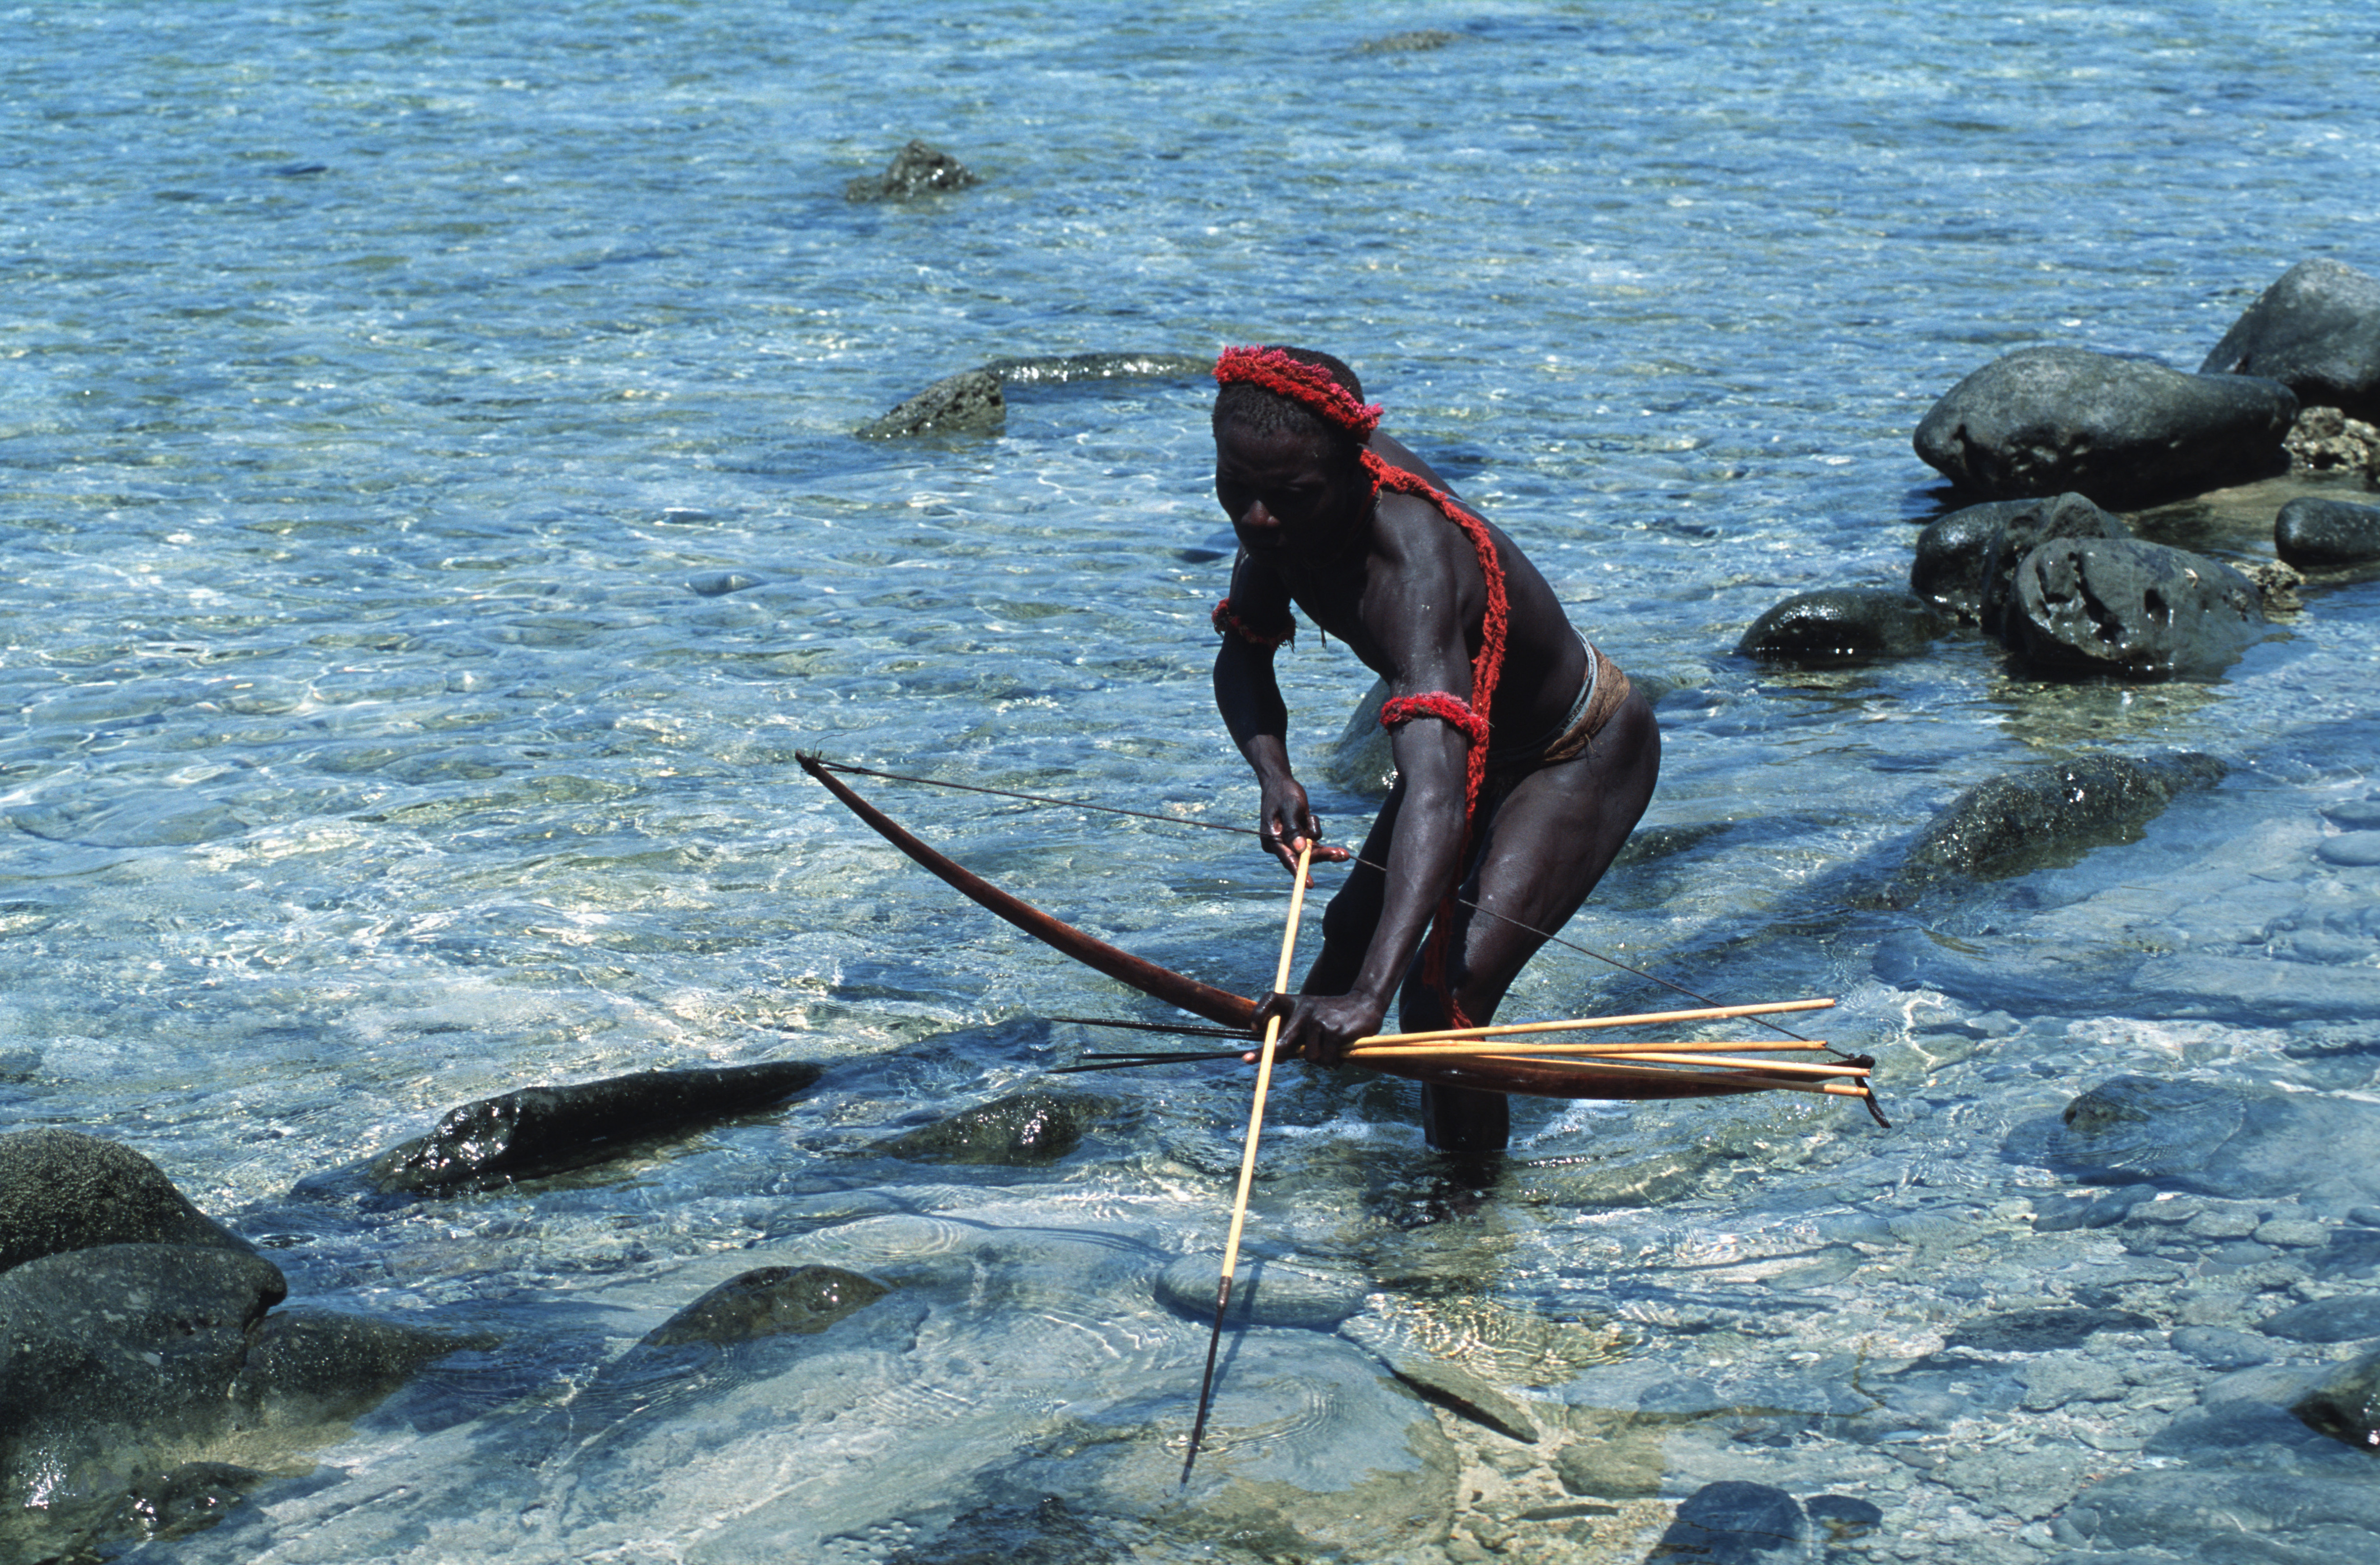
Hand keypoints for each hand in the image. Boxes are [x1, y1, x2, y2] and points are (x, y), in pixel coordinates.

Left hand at [1244, 990, 1388, 1067]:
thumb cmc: (1333, 1016)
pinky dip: (1332, 1063)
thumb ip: (1294, 1034)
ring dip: (1318, 1061)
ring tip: (1329, 1050)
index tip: (1253, 1027)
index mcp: (1296, 1003)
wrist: (1365, 1004)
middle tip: (1255, 1059)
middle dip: (1271, 1055)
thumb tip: (1273, 1058)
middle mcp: (1305, 1009)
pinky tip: (1339, 1053)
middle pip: (1281, 1042)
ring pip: (1308, 1058)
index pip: (1270, 1000)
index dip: (1259, 1013)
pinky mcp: (1335, 1031)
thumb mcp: (1311, 1017)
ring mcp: (1319, 1020)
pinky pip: (1326, 1060)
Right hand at [1256, 777, 1353, 878]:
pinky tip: (1309, 816)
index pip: (1287, 858)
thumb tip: (1300, 849)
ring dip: (1324, 849)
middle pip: (1302, 856)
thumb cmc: (1284, 793)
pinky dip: (1316, 834)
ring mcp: (1287, 841)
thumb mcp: (1290, 807)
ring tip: (1343, 852)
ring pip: (1309, 851)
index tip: (1310, 884)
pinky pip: (1311, 842)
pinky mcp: (1296, 836)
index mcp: (1271, 839)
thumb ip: (1294, 828)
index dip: (1299, 872)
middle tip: (1343, 855)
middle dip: (1322, 855)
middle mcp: (1278, 843)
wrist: (1280, 782)